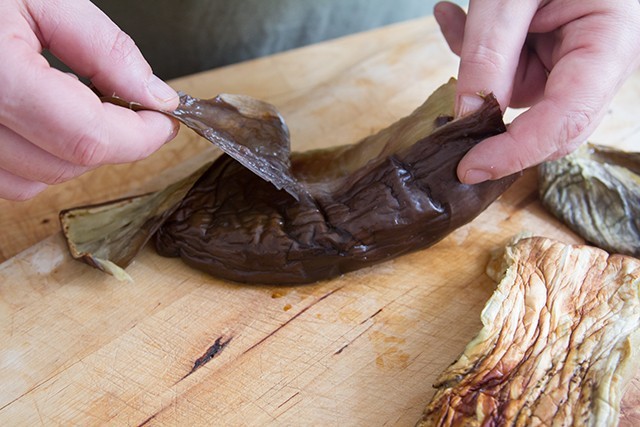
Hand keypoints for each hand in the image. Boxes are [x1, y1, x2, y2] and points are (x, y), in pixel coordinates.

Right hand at [0, 0, 178, 200]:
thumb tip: (153, 94)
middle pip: (66, 163)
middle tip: (129, 107)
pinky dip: (34, 157)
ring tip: (73, 102)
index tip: (162, 120)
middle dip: (113, 142)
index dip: (139, 136)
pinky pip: (3, 178)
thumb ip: (102, 46)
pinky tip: (38, 118)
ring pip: (34, 181)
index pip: (86, 137)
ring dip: (72, 152)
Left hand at [434, 0, 639, 182]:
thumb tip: (465, 114)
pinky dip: (474, 53)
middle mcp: (596, 61)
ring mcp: (570, 61)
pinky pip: (504, 74)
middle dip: (494, 124)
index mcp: (611, 41)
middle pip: (548, 123)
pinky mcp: (546, 55)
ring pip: (516, 97)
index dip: (517, 151)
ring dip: (477, 73)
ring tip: (456, 15)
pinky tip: (451, 15)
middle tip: (448, 125)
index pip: (567, 118)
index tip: (469, 168)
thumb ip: (489, 51)